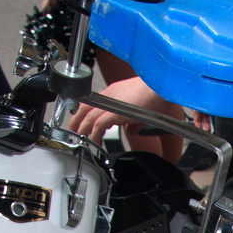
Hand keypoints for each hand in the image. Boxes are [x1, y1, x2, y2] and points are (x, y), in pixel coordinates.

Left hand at [69, 76, 185, 144]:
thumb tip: (130, 130)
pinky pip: (98, 126)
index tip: (80, 121)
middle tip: (73, 131)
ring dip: (82, 130)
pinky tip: (96, 143)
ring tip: (81, 140)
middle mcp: (109, 95)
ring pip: (88, 117)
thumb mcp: (141, 108)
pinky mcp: (114, 112)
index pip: (92, 101)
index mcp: (113, 91)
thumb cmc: (155, 94)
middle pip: (84, 107)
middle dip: (76, 121)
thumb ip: (132, 120)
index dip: (83, 112)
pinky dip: (95, 135)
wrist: (160, 88)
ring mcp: (110, 103)